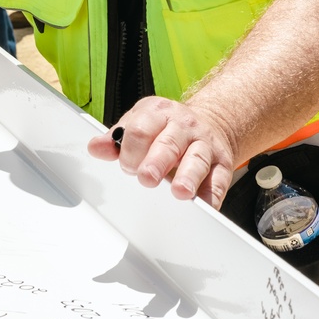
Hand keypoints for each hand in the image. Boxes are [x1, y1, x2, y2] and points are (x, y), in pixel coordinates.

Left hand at [88, 95, 236, 207]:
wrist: (209, 121)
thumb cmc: (165, 129)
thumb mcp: (139, 123)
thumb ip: (117, 139)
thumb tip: (96, 148)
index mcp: (158, 113)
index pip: (141, 128)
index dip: (131, 149)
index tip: (127, 166)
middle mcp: (183, 125)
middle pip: (169, 143)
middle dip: (157, 161)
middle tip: (146, 178)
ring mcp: (204, 143)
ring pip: (196, 158)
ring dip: (188, 176)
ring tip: (180, 191)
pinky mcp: (222, 161)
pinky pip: (219, 178)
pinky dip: (212, 193)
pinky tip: (205, 205)